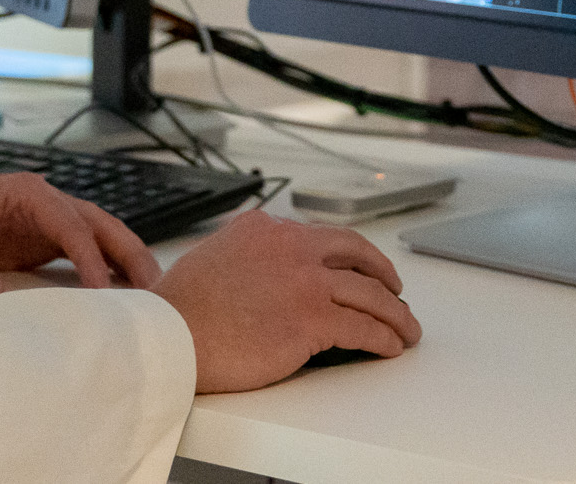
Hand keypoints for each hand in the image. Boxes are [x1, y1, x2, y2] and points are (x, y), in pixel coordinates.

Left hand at [0, 174, 161, 303]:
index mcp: (23, 192)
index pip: (69, 223)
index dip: (89, 256)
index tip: (102, 289)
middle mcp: (41, 201)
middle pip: (97, 222)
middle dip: (127, 251)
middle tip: (155, 285)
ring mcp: (43, 220)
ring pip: (97, 234)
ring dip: (123, 259)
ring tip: (151, 290)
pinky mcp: (40, 240)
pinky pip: (82, 251)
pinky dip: (104, 268)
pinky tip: (121, 291)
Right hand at [152, 210, 421, 391]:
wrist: (170, 336)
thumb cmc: (180, 309)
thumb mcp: (213, 256)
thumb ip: (245, 254)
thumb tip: (260, 271)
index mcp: (267, 229)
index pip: (320, 237)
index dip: (345, 255)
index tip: (355, 267)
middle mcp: (291, 247)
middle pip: (356, 253)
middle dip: (381, 271)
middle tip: (394, 288)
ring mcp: (305, 282)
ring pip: (368, 293)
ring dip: (395, 312)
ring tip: (406, 327)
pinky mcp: (311, 319)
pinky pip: (363, 327)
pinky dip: (384, 337)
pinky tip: (390, 346)